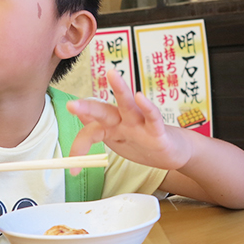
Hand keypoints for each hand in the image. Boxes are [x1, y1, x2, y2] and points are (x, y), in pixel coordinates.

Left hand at [66, 69, 191, 172]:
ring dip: (120, 89)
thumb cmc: (142, 143)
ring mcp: (140, 124)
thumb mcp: (116, 140)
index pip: (90, 132)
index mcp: (111, 126)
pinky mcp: (157, 131)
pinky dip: (147, 107)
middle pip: (103, 112)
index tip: (74, 170)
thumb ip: (97, 130)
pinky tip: (140, 97)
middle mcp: (123, 121)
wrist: (172, 152)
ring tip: (112, 73)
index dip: (79, 148)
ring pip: (127, 105)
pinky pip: (152, 117)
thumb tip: (78, 118)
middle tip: (71, 105)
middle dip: (87, 108)